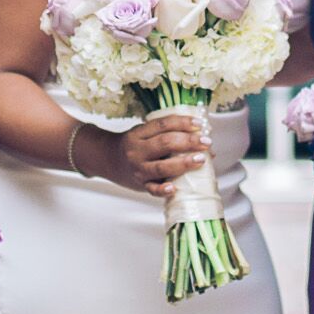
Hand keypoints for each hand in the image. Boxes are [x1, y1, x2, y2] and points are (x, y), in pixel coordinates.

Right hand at [89, 112, 209, 197]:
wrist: (107, 160)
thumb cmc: (133, 146)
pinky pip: (152, 189)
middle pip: (164, 143)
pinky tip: (174, 188)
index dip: (182, 122)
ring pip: (161, 167)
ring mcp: (138, 169)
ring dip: (183, 163)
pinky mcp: (140, 185)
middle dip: (188, 142)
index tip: (200, 124)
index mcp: (139, 134)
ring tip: (201, 160)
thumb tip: (203, 141)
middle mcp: (137, 151)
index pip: (162, 125)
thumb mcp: (144, 134)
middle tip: (206, 141)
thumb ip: (167, 135)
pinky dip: (162, 190)